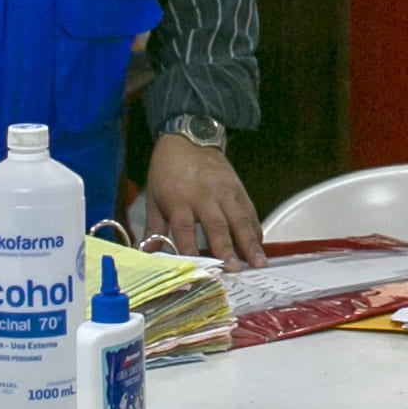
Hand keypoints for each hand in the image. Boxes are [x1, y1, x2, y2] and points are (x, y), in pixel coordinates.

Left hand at [138, 132, 266, 266]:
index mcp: (178, 199)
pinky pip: (250, 211)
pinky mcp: (239, 189)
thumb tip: (147, 254)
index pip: (184, 228)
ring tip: (258, 262)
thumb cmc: (167, 171)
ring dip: (249, 243)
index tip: (198, 269)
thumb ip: (153, 228)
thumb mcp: (154, 197)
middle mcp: (204, 196)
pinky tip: (260, 246)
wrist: (188, 139)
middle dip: (226, 248)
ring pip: (239, 219)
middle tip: (235, 269)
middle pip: (216, 225)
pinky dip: (255, 230)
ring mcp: (225, 192)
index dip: (190, 249)